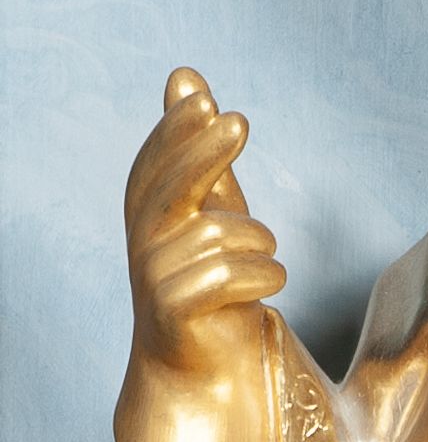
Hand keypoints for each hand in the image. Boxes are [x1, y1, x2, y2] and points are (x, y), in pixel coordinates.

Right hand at [124, 68, 286, 376]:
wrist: (202, 367)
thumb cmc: (212, 279)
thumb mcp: (212, 206)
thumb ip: (200, 150)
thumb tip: (183, 75)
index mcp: (149, 213)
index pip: (154, 164)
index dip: (173, 131)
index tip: (203, 96)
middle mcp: (143, 242)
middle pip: (171, 188)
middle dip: (204, 153)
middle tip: (239, 121)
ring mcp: (152, 278)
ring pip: (216, 234)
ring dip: (260, 242)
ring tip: (268, 258)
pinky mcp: (170, 312)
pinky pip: (223, 275)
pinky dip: (261, 275)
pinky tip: (271, 281)